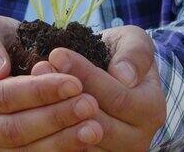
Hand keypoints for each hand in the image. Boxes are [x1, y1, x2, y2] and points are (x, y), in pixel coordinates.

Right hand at [0, 15, 103, 150]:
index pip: (5, 97)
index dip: (40, 91)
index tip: (74, 82)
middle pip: (17, 129)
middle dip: (56, 118)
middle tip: (91, 105)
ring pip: (29, 151)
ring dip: (64, 140)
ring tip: (95, 128)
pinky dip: (64, 150)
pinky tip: (88, 141)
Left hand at [32, 25, 165, 151]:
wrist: (114, 77)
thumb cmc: (122, 55)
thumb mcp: (134, 42)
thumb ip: (135, 53)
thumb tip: (124, 76)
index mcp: (151, 110)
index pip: (117, 97)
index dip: (85, 75)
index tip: (57, 53)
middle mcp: (138, 139)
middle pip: (96, 122)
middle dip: (64, 94)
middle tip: (38, 67)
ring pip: (79, 140)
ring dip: (52, 113)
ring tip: (31, 84)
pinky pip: (69, 150)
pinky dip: (50, 132)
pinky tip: (34, 107)